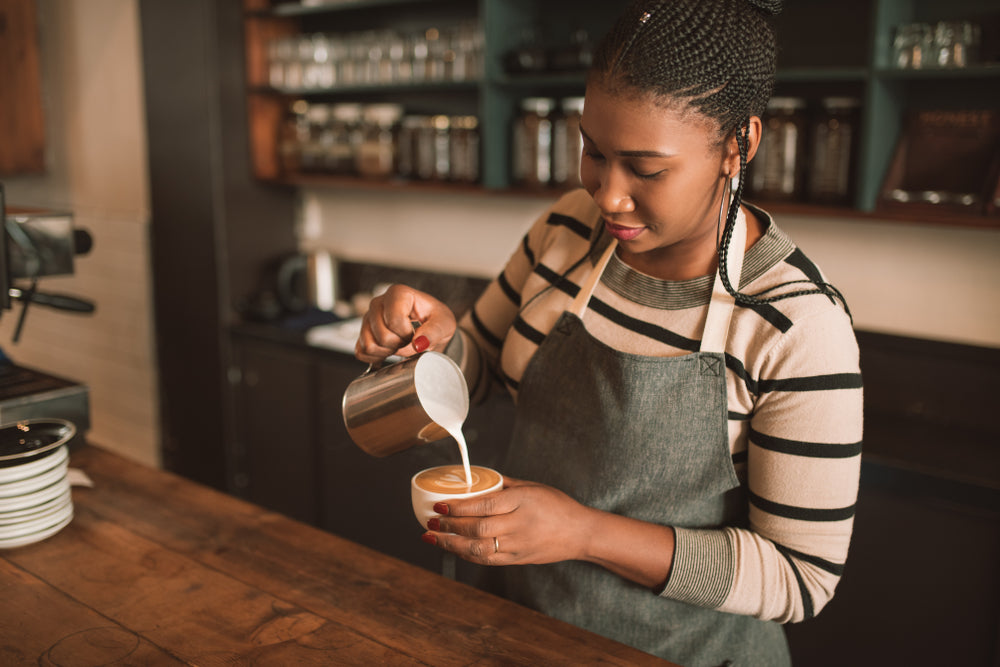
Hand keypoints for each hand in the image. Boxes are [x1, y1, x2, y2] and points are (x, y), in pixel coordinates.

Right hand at [355, 284, 456, 363]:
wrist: (430, 327)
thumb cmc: (436, 320)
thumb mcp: (444, 324)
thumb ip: (433, 332)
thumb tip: (418, 343)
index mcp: (398, 293)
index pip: (395, 322)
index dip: (408, 335)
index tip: (416, 332)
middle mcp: (378, 302)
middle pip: (382, 336)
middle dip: (399, 344)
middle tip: (409, 339)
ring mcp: (367, 318)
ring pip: (369, 345)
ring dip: (387, 351)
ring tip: (399, 343)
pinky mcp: (362, 332)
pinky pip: (361, 352)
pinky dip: (375, 357)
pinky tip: (388, 351)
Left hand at [422, 477, 595, 565]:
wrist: (579, 533)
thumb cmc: (556, 505)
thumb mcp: (532, 486)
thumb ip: (504, 484)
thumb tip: (477, 479)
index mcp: (522, 501)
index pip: (484, 506)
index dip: (458, 508)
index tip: (440, 505)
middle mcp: (519, 525)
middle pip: (477, 529)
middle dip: (449, 526)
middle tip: (430, 520)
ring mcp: (518, 545)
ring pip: (478, 549)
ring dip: (451, 544)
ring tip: (432, 536)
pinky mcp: (517, 560)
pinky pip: (487, 560)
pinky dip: (466, 554)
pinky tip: (452, 547)